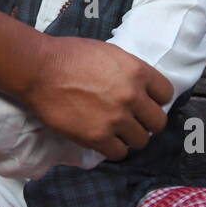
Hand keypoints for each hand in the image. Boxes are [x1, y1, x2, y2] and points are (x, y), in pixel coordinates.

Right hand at [26, 37, 171, 159]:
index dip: (155, 100)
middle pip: (158, 122)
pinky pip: (119, 153)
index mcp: (137, 71)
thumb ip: (128, 71)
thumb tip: (138, 87)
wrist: (39, 70)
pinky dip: (113, 149)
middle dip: (146, 122)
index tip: (145, 103)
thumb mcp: (109, 53)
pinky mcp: (97, 137)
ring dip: (130, 137)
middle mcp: (132, 96)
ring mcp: (116, 119)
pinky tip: (104, 140)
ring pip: (141, 141)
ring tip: (116, 131)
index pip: (166, 94)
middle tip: (132, 120)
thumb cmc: (69, 55)